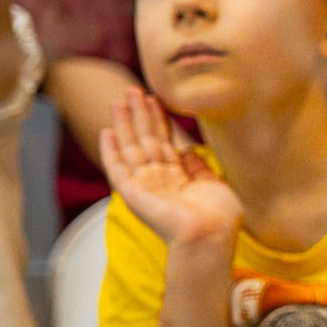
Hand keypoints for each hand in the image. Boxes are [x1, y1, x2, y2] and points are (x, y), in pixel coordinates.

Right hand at [98, 87, 242, 248]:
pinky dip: (111, 152)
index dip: (159, 120)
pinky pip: (118, 170)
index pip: (165, 143)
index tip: (155, 98)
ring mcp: (145, 186)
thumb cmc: (219, 218)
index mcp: (179, 178)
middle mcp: (159, 180)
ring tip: (118, 100)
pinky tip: (106, 133)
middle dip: (139, 114)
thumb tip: (190, 149)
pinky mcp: (133, 194)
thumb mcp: (213, 184)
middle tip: (132, 89)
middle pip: (145, 140)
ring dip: (124, 124)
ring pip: (131, 148)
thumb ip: (198, 166)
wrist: (210, 237)